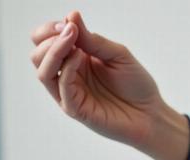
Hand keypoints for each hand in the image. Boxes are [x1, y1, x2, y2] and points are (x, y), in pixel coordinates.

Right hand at [31, 11, 163, 149]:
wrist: (151, 114)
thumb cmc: (137, 86)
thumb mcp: (118, 55)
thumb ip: (94, 40)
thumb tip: (71, 15)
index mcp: (76, 60)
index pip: (46, 41)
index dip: (51, 29)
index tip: (69, 23)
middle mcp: (69, 76)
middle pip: (38, 54)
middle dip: (49, 38)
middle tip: (70, 31)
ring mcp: (71, 94)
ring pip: (43, 71)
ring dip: (53, 51)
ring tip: (72, 40)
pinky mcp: (76, 110)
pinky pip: (61, 88)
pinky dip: (67, 68)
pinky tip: (80, 56)